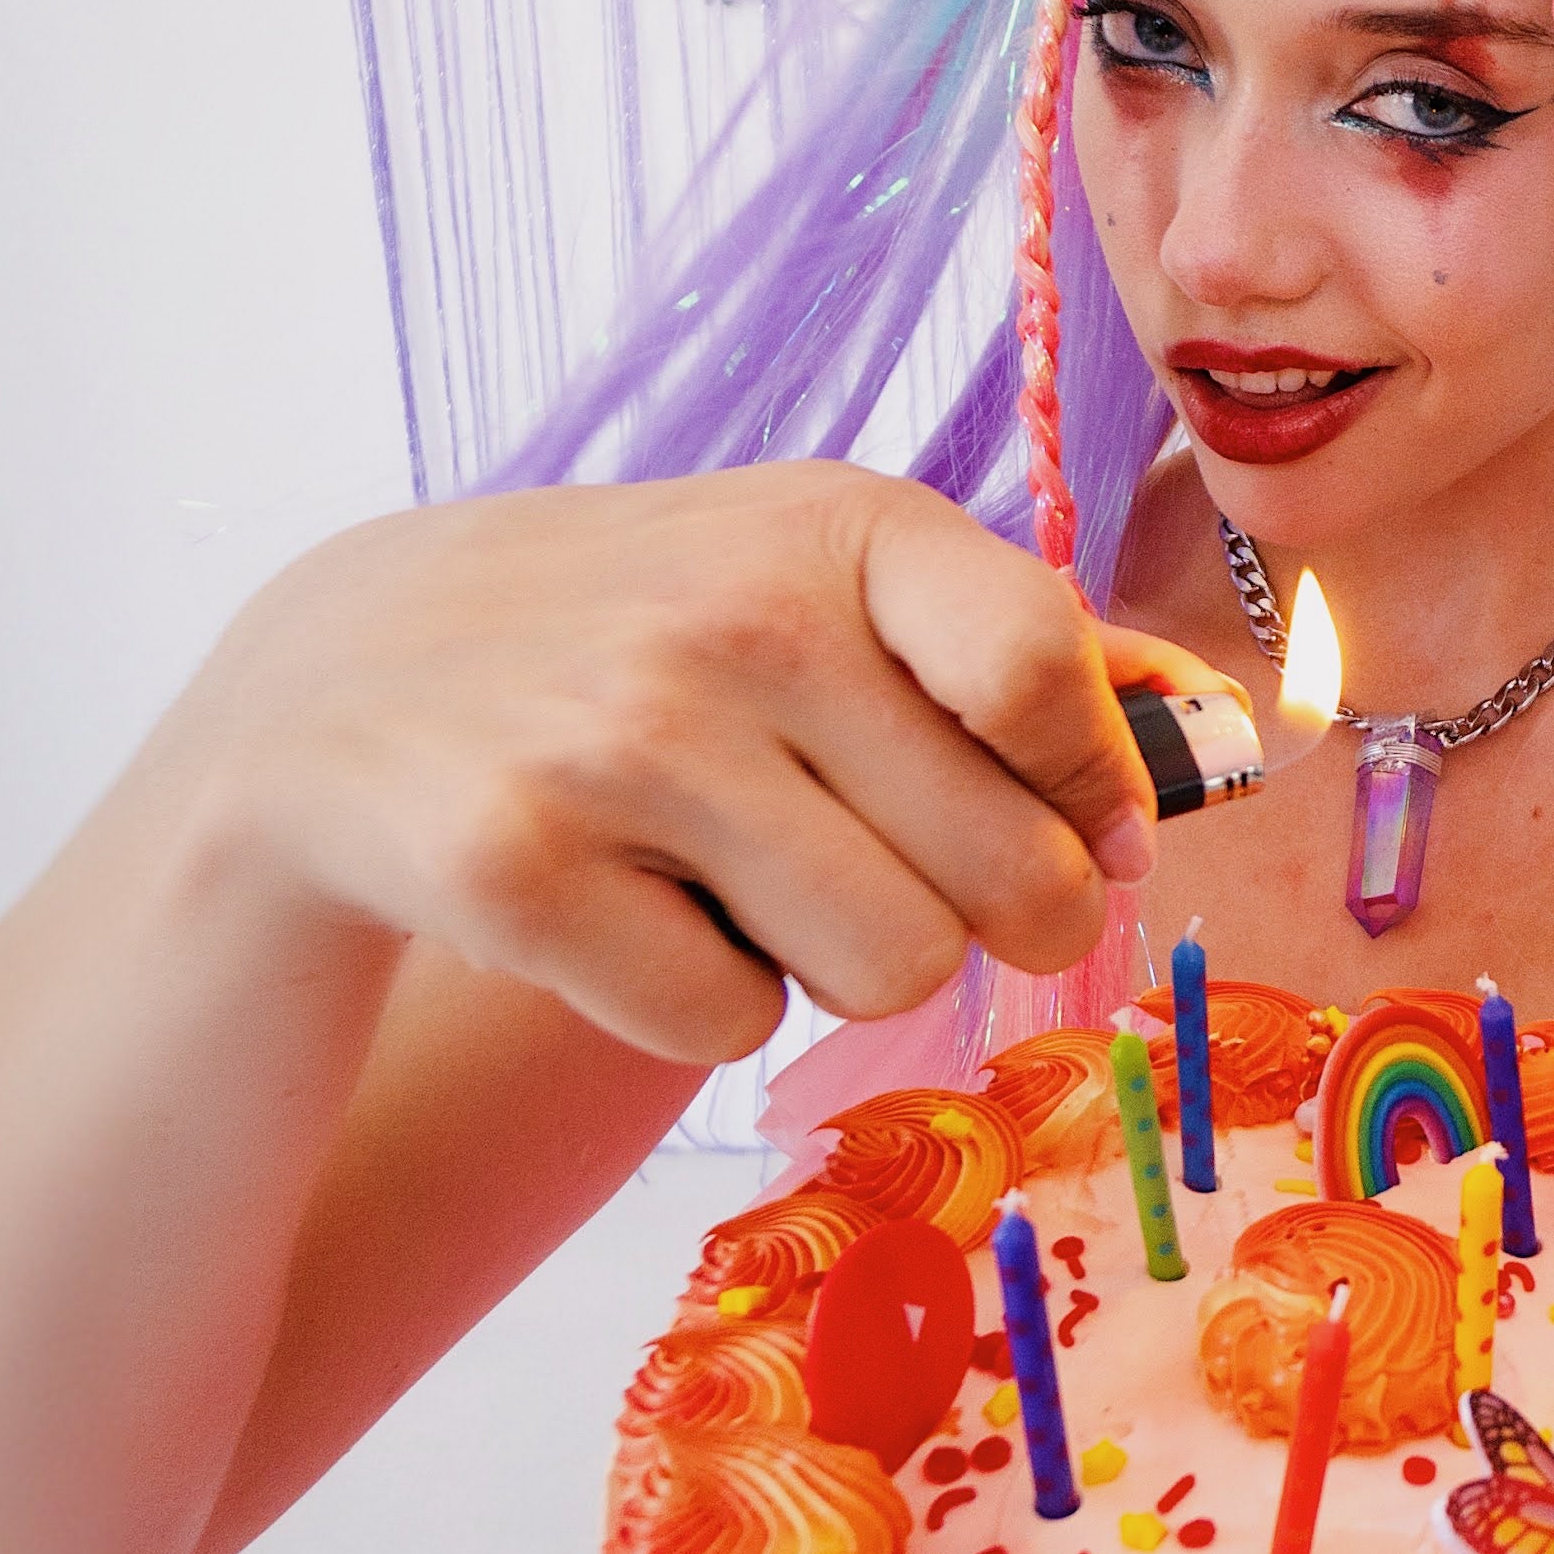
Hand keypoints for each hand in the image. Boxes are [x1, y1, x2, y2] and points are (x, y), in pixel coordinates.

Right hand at [177, 466, 1236, 1065]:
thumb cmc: (642, 649)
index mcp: (841, 525)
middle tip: (860, 865)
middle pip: (1010, 879)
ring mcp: (615, 738)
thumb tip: (1220, 744)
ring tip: (726, 876)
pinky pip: (727, 1029)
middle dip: (969, 914)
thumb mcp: (821, 590)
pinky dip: (694, 1005)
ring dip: (827, 964)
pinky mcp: (512, 868)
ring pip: (887, 968)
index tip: (1048, 809)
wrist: (332, 692)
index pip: (1047, 672)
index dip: (1086, 790)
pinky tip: (617, 912)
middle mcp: (735, 613)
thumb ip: (1023, 656)